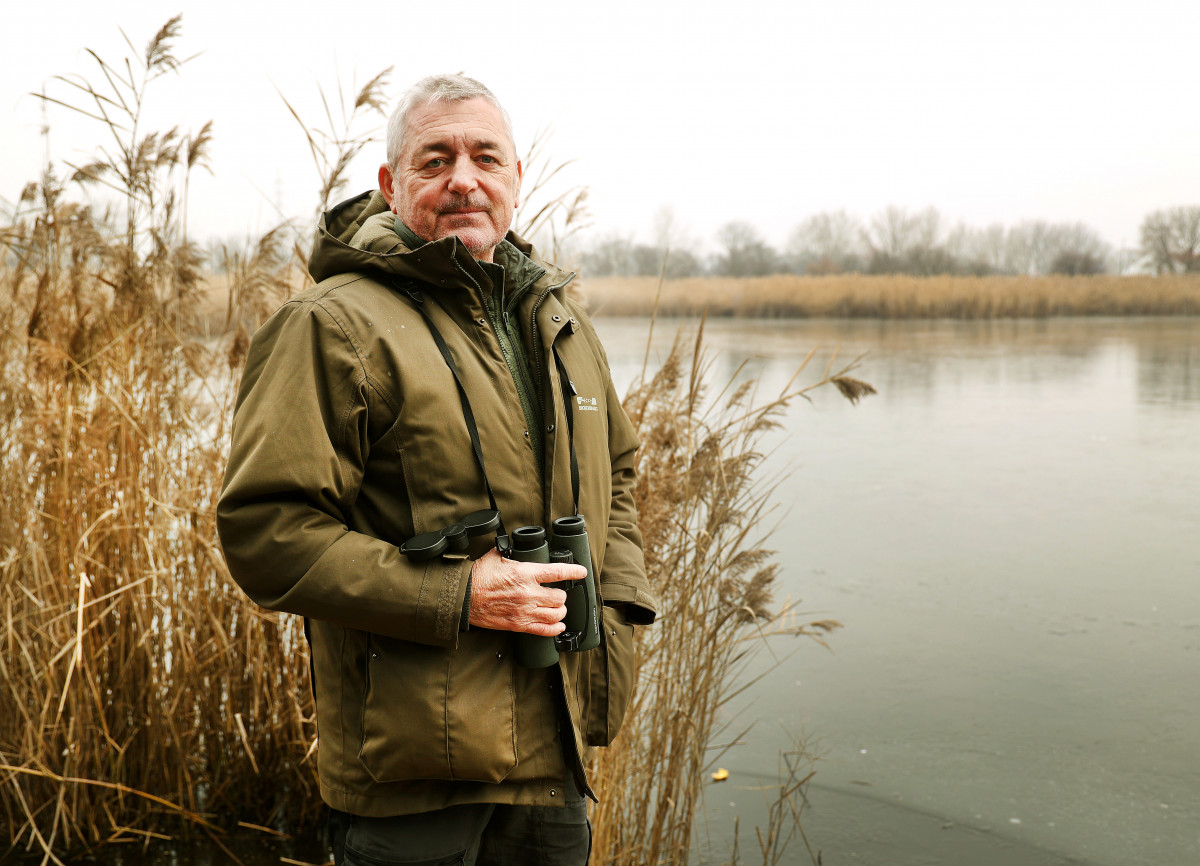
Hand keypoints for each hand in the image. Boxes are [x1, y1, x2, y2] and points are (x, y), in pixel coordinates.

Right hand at [468, 547, 585, 634]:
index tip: (582, 572)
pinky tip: (558, 626)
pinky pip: (544, 630)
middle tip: (559, 593)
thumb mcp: (497, 557)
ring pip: (556, 614)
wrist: (463, 597)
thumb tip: (515, 545)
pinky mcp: (519, 624)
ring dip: (560, 611)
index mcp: (525, 573)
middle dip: (562, 595)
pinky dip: (555, 629)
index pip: (558, 572)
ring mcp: (525, 611)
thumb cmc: (478, 577)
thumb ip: (511, 551)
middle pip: (560, 597)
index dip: (574, 572)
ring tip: (558, 608)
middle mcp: (528, 593)